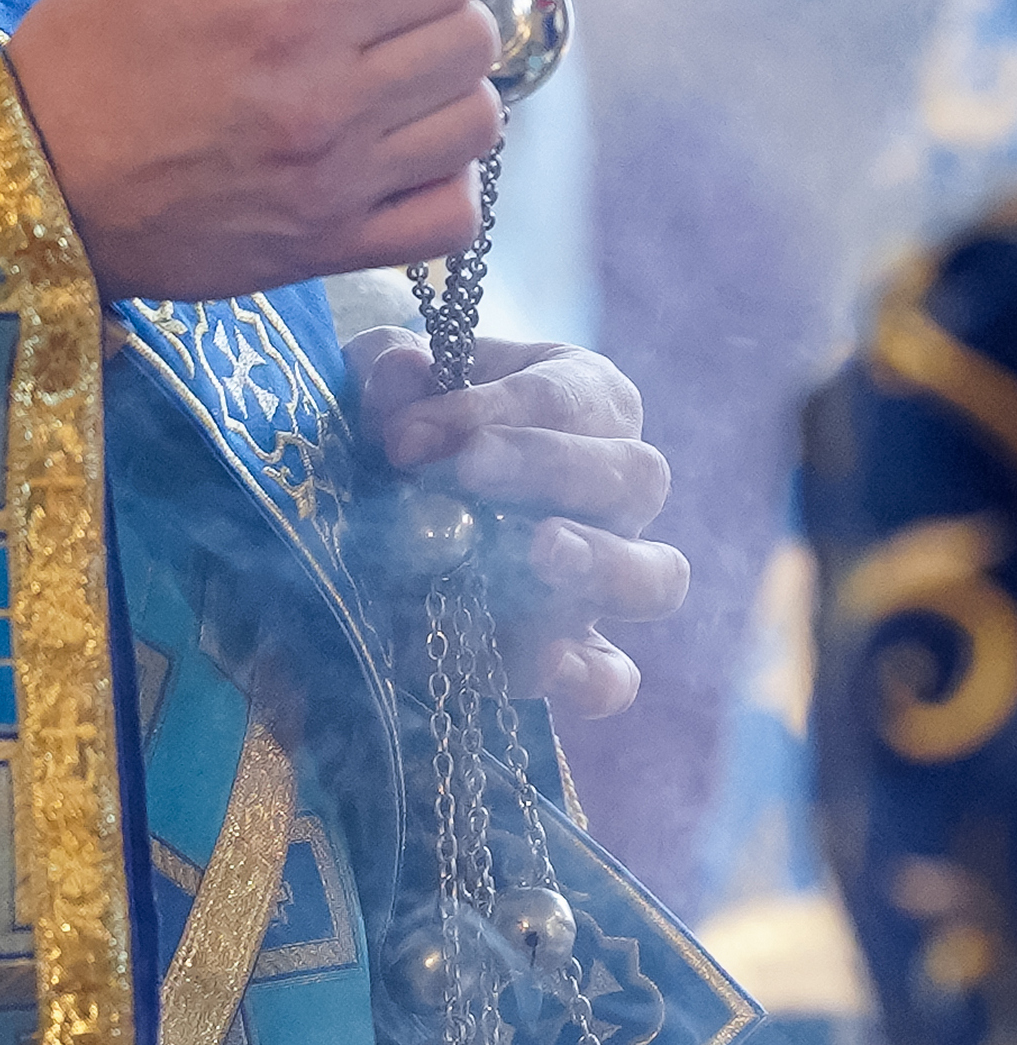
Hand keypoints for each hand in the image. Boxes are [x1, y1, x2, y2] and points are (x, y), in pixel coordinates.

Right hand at [6, 0, 502, 300]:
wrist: (30, 180)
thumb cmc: (93, 44)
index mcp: (285, 10)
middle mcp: (323, 101)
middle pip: (472, 36)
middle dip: (446, 4)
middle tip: (392, 5)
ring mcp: (333, 185)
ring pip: (476, 122)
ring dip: (449, 88)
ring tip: (392, 77)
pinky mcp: (328, 251)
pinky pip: (452, 218)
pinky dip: (444, 177)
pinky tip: (396, 149)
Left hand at [352, 330, 687, 716]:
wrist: (401, 490)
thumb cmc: (414, 410)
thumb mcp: (393, 374)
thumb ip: (390, 366)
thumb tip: (401, 373)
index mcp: (586, 398)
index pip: (560, 398)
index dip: (486, 411)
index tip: (405, 434)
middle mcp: (617, 488)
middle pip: (633, 476)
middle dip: (549, 469)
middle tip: (468, 470)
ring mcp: (607, 576)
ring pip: (653, 577)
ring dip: (598, 565)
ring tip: (537, 554)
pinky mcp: (577, 652)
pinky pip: (614, 675)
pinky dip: (590, 678)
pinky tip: (546, 664)